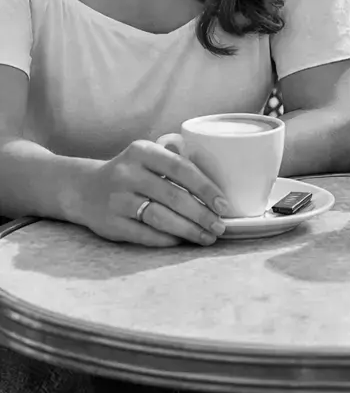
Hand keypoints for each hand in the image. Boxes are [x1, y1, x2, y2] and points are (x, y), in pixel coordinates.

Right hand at [74, 140, 228, 246]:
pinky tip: (182, 241)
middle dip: (202, 214)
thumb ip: (175, 160)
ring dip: (188, 230)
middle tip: (220, 226)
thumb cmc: (129, 173)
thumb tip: (215, 182)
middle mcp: (128, 173)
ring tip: (207, 237)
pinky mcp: (111, 224)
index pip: (181, 168)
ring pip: (160, 218)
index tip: (223, 204)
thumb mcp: (147, 156)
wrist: (84, 189)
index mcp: (142, 151)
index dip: (206, 188)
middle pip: (174, 197)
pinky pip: (145, 234)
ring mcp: (117, 200)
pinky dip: (167, 239)